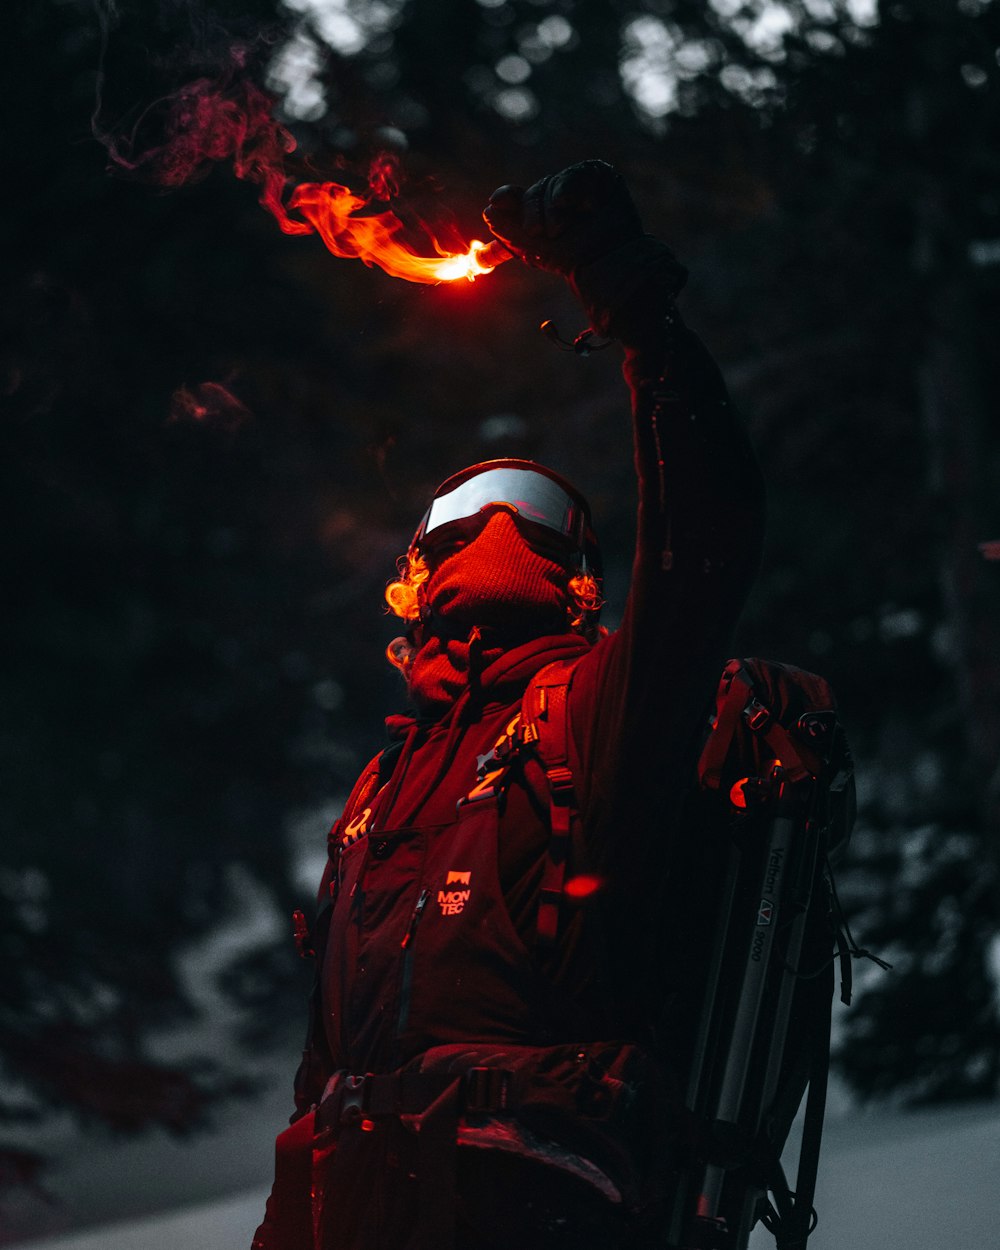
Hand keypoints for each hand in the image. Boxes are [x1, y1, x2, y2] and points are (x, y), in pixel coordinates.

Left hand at [483, 160, 643, 276]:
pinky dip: (571, 192)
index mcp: (544, 216)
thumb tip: (489, 210)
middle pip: (533, 192)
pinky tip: (584, 209)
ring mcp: (579, 186)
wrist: (606, 261)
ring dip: (552, 210)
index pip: (519, 201)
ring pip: (551, 184)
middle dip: (532, 213)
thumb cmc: (574, 262)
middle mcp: (559, 200)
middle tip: (541, 232)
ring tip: (562, 229)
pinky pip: (575, 174)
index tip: (493, 204)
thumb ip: (508, 231)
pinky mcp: (598, 175)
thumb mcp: (534, 249)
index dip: (506, 200)